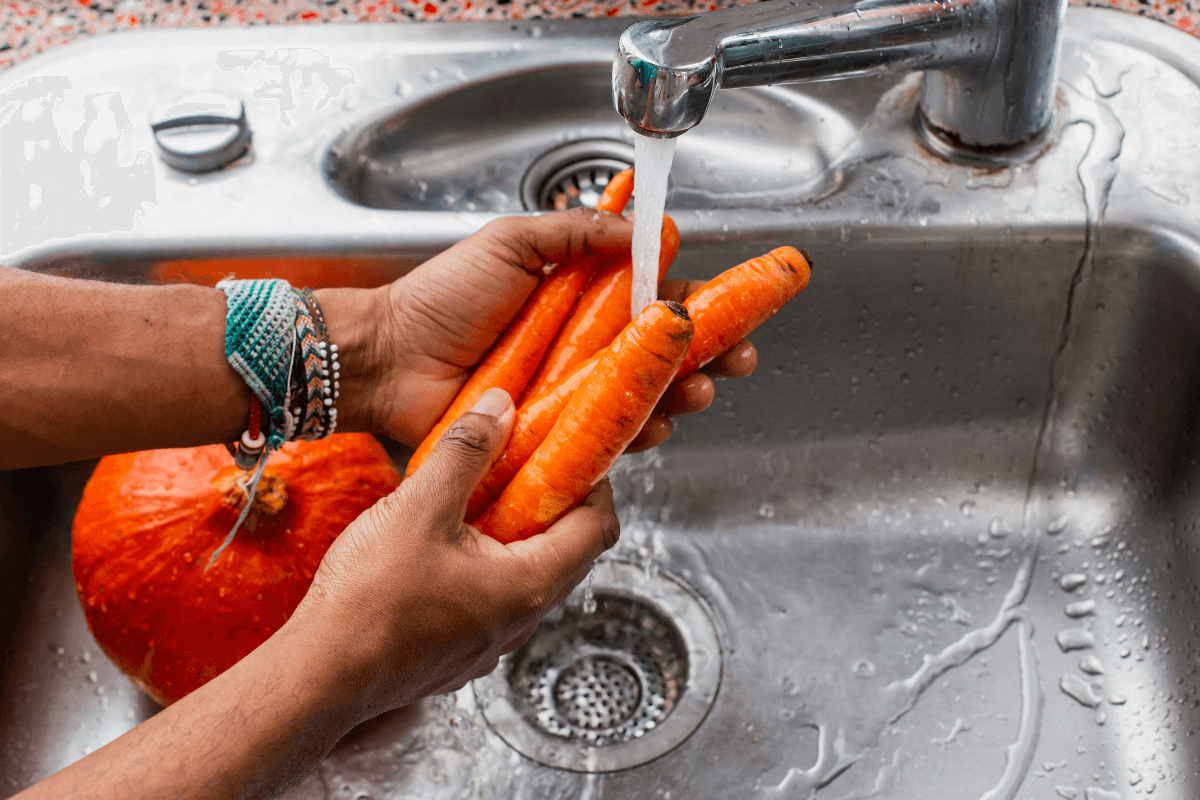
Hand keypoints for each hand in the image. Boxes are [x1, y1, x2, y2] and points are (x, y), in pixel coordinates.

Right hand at [291, 388, 618, 719]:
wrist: (320, 676)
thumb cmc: (369, 601)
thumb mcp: (419, 506)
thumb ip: (465, 451)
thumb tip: (501, 408)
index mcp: (530, 585)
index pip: (600, 528)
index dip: (595, 485)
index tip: (571, 454)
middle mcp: (521, 620)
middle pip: (568, 552)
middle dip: (553, 505)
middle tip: (524, 466)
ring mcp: (490, 642)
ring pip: (527, 576)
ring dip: (515, 535)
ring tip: (478, 499)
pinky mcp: (459, 653)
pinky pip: (491, 599)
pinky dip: (484, 565)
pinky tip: (443, 544)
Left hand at [319, 208, 756, 450]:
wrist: (390, 359)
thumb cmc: (440, 299)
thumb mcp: (512, 241)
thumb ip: (577, 231)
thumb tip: (641, 227)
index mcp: (578, 296)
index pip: (651, 298)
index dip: (695, 306)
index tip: (733, 308)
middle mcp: (580, 346)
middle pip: (661, 354)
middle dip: (708, 358)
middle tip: (735, 360)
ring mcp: (568, 394)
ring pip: (643, 398)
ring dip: (681, 397)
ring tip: (697, 393)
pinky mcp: (553, 434)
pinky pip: (606, 439)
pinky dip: (637, 436)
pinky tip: (655, 428)